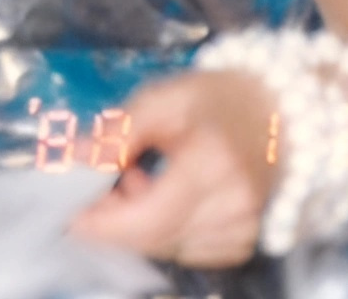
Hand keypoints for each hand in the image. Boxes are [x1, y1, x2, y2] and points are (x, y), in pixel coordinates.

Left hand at [68, 69, 276, 266]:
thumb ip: (116, 133)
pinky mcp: (243, 241)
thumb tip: (73, 160)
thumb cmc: (215, 98)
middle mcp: (234, 206)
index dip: (105, 223)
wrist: (279, 111)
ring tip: (130, 180)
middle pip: (155, 237)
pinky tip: (157, 197)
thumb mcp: (160, 100)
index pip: (152, 217)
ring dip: (135, 224)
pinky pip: (186, 250)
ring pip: (167, 246)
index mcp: (213, 164)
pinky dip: (161, 230)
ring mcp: (244, 229)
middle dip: (111, 221)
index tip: (67, 214)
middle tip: (89, 190)